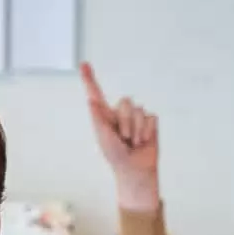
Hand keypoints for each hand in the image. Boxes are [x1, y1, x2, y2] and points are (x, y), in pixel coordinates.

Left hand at [80, 66, 159, 214]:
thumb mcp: (103, 138)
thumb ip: (98, 118)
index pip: (96, 94)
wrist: (134, 170)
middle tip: (124, 139)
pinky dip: (146, 131)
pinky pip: (150, 117)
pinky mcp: (150, 122)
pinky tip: (143, 141)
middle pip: (125, 102)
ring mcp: (136, 116)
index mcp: (105, 116)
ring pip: (138, 110)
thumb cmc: (116, 156)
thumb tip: (90, 100)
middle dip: (125, 122)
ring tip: (133, 142)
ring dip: (136, 129)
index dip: (89, 79)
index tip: (83, 64)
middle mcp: (120, 113)